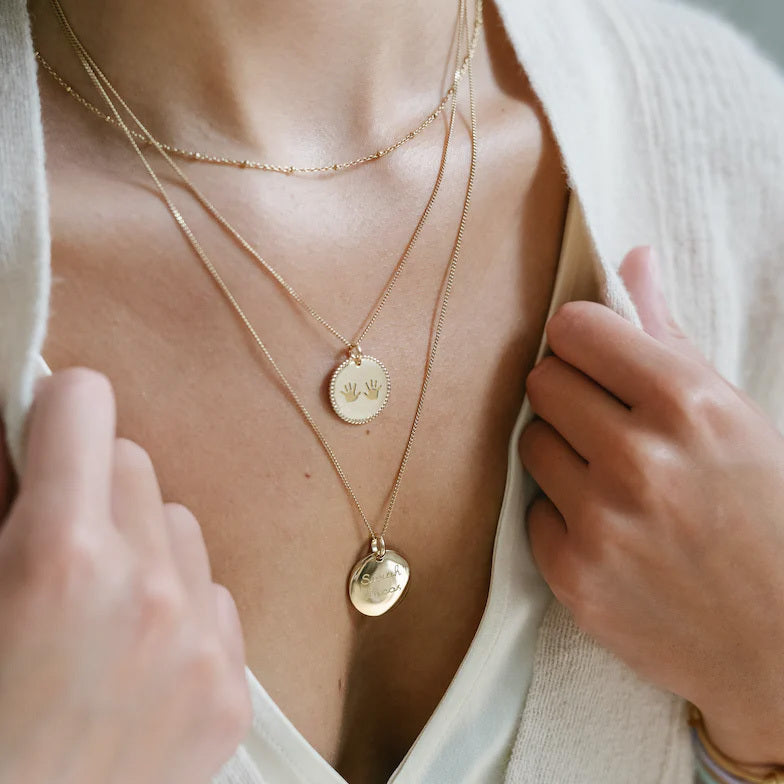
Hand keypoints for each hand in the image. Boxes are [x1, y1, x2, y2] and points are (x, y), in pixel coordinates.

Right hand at [0, 368, 251, 783]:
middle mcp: (147, 593)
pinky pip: (215, 600)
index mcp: (60, 561)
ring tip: (98, 611)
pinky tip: (137, 659)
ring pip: (181, 530)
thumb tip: (28, 456)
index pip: (85, 408)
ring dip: (143, 547)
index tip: (48, 426)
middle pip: (136, 467)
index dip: (57, 411)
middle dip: (93, 488)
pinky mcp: (230, 694)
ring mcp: (199, 646)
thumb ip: (0, 511)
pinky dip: (180, 609)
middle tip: (59, 542)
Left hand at [519, 247, 783, 766]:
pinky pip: (531, 510)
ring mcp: (602, 521)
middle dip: (569, 393)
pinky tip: (606, 529)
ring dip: (560, 450)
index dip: (583, 340)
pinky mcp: (574, 575)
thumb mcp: (734, 414)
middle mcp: (638, 459)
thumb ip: (670, 334)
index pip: (574, 328)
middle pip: (541, 380)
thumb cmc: (765, 513)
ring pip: (528, 441)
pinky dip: (561, 514)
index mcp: (687, 403)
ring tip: (607, 475)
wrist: (780, 642)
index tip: (595, 357)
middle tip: (605, 420)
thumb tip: (632, 258)